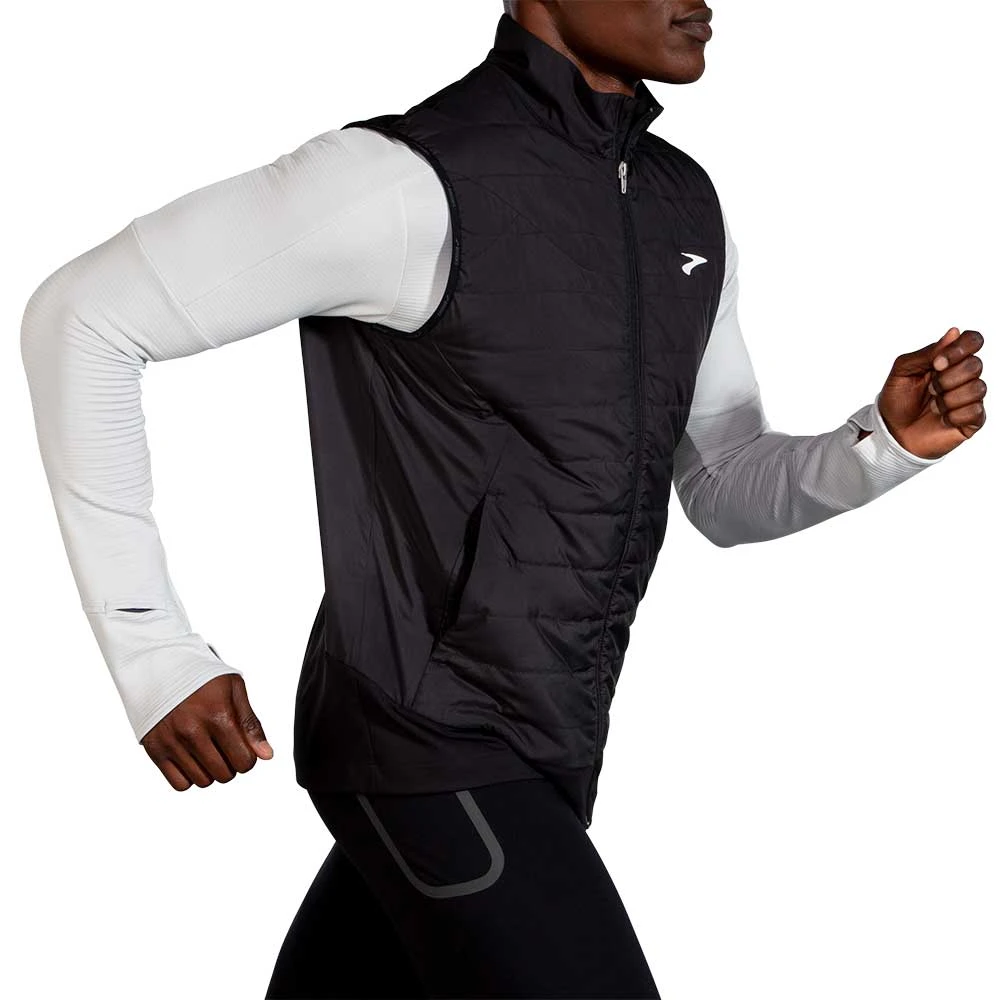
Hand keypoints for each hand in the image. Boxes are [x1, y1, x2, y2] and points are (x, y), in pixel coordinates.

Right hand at [140, 673, 272, 790]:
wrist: (162, 667)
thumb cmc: (202, 677)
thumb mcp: (234, 689)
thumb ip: (251, 724)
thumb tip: (266, 755)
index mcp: (218, 715)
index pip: (244, 761)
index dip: (248, 757)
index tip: (243, 747)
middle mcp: (193, 732)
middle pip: (225, 774)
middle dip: (231, 765)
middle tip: (226, 748)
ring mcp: (172, 742)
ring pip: (204, 782)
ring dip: (211, 771)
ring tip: (209, 751)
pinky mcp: (155, 750)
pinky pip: (180, 784)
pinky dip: (190, 777)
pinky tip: (193, 759)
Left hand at [877, 327, 986, 459]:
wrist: (891, 432)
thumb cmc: (897, 400)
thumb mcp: (903, 371)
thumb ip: (927, 352)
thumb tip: (954, 333)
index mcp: (949, 360)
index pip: (973, 341)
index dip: (960, 349)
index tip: (936, 364)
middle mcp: (964, 376)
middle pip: (975, 365)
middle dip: (946, 379)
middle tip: (930, 390)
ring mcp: (970, 397)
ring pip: (977, 388)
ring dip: (948, 399)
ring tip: (933, 406)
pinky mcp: (973, 419)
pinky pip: (975, 411)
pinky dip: (953, 415)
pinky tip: (942, 419)